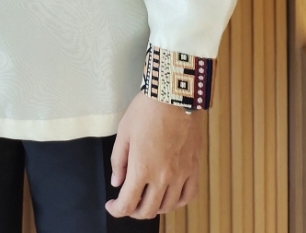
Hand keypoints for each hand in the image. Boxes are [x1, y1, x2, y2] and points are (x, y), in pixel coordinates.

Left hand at [105, 92, 205, 220]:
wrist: (174, 95)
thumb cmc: (147, 110)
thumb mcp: (124, 132)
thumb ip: (119, 161)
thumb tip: (117, 182)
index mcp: (141, 168)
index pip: (127, 204)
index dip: (117, 210)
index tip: (112, 205)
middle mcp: (162, 177)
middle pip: (147, 210)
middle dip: (133, 211)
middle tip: (128, 202)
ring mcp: (180, 174)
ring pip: (168, 207)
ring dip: (155, 208)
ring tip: (147, 198)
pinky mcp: (194, 167)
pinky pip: (188, 196)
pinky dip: (178, 202)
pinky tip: (170, 196)